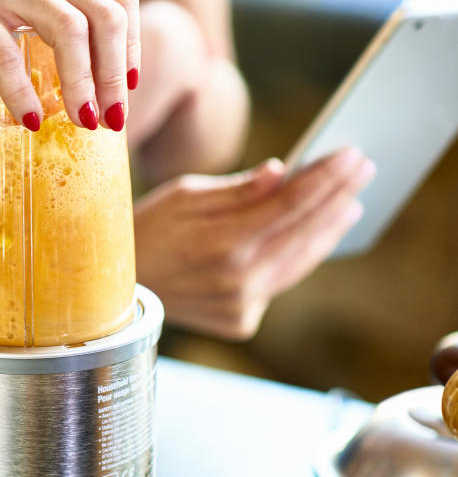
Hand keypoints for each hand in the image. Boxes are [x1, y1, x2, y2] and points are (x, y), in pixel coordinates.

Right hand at [0, 0, 138, 130]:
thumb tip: (74, 68)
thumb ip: (37, 14)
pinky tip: (28, 120)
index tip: (127, 88)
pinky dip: (22, 89)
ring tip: (82, 123)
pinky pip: (5, 49)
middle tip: (112, 119)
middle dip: (115, 73)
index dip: (133, 44)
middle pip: (103, 15)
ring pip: (66, 29)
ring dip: (82, 83)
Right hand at [134, 147, 374, 339]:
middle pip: (304, 232)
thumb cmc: (143, 231)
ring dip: (328, 230)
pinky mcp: (241, 321)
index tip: (352, 155)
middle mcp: (238, 278)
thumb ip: (236, 189)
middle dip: (337, 197)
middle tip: (363, 170)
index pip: (291, 204)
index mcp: (221, 242)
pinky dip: (299, 257)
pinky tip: (315, 236)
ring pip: (301, 262)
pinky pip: (280, 282)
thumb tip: (282, 173)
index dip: (326, 177)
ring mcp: (242, 305)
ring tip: (350, 204)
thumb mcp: (180, 196)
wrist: (113, 289)